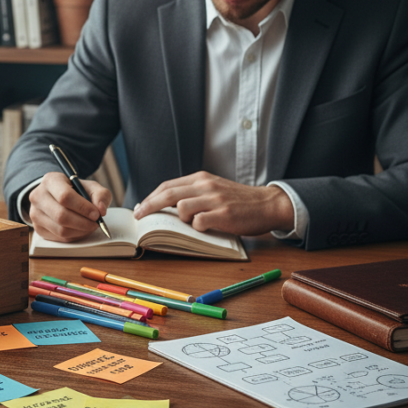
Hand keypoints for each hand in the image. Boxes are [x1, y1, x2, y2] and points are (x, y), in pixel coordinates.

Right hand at [29, 171, 112, 242]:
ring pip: (60, 230)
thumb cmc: (75, 191)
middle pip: (61, 215)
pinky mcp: (37, 228)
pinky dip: (74, 236)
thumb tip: (101, 209)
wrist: (57, 196)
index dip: (82, 208)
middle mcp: (38, 196)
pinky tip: (80, 230)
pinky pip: (59, 238)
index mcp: (50, 181)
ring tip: (89, 226)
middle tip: (96, 223)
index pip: (65, 197)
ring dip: (80, 231)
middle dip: (83, 223)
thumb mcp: (90, 187)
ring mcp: (35, 213)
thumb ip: (100, 195)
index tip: (96, 214)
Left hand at [132, 171, 293, 236]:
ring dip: (179, 218)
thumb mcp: (213, 189)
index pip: (167, 185)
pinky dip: (196, 227)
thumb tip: (166, 206)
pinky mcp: (224, 214)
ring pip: (182, 207)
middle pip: (168, 194)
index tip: (140, 208)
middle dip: (149, 206)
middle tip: (139, 217)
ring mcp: (215, 199)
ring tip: (189, 224)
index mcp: (200, 178)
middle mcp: (205, 186)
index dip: (150, 197)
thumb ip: (192, 193)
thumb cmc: (238, 201)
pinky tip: (203, 229)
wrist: (267, 204)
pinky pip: (199, 222)